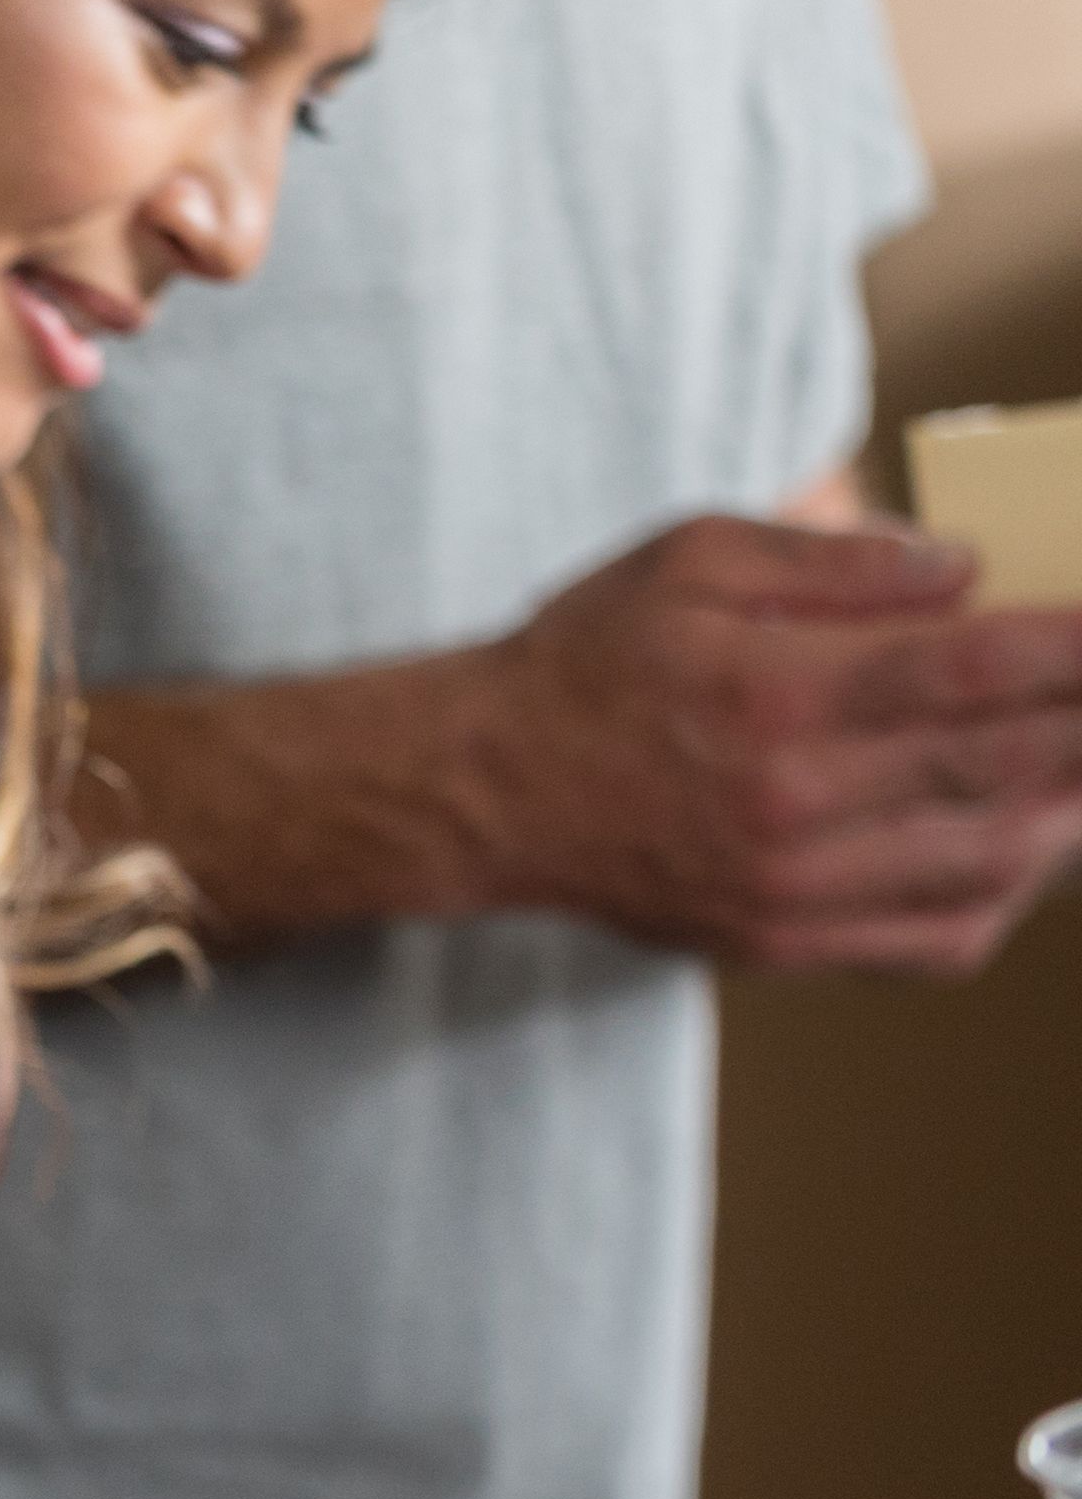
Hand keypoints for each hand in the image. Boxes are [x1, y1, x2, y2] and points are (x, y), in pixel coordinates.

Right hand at [469, 517, 1081, 972]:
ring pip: (993, 862)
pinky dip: (1008, 897)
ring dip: (1070, 812)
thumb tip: (960, 570)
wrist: (477, 792)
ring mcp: (789, 886)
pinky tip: (1030, 848)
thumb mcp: (686, 559)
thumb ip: (829, 558)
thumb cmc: (584, 663)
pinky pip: (935, 940)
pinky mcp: (778, 940)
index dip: (1079, 651)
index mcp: (775, 694)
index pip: (978, 670)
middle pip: (1007, 765)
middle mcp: (792, 800)